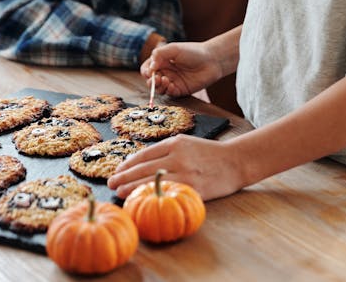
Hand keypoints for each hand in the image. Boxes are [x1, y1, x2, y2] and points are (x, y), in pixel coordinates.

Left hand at [107, 134, 241, 200]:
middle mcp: (178, 157)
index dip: (127, 163)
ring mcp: (186, 174)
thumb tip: (140, 163)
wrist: (235, 161)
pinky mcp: (194, 189)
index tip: (116, 170)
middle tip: (110, 183)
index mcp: (175, 143)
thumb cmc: (208, 153)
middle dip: (124, 176)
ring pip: (153, 182)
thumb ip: (165, 151)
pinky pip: (169, 194)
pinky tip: (145, 202)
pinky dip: (155, 198)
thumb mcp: (186, 143)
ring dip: (133, 188)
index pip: (144, 154)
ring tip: (119, 192)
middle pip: (144, 168)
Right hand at [140, 41, 221, 97]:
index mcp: (162, 61)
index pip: (147, 68)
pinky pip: (170, 94)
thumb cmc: (193, 52)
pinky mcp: (181, 90)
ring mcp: (173, 81)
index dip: (146, 71)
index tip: (150, 71)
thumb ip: (159, 54)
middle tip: (156, 78)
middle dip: (151, 81)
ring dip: (158, 87)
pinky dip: (168, 91)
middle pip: (151, 80)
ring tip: (165, 80)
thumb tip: (150, 66)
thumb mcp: (173, 48)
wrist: (211, 60)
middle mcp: (166, 72)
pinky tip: (171, 85)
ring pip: (159, 89)